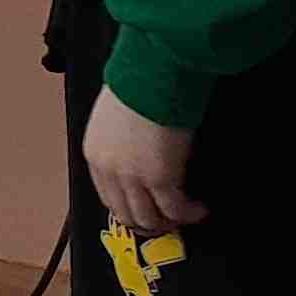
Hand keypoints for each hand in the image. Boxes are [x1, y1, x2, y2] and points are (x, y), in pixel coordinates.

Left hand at [84, 85, 206, 239]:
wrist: (153, 72)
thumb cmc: (140, 84)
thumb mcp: (116, 118)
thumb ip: (121, 144)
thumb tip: (140, 158)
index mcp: (95, 153)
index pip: (107, 197)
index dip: (130, 210)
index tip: (147, 211)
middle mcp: (109, 169)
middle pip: (126, 214)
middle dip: (149, 223)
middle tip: (170, 221)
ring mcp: (132, 176)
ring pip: (149, 219)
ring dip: (170, 222)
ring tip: (186, 215)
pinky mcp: (159, 178)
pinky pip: (175, 209)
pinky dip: (189, 214)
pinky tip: (200, 209)